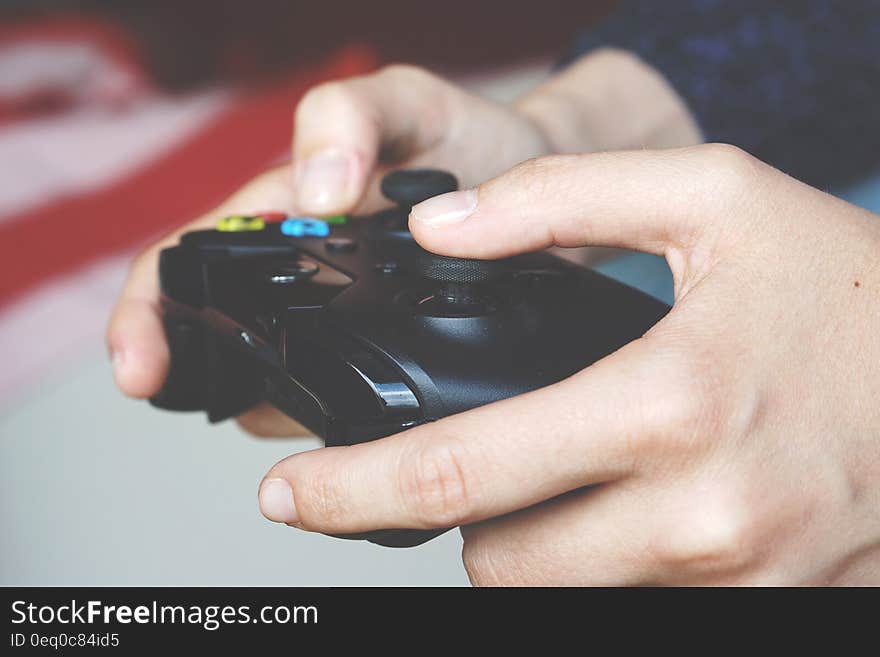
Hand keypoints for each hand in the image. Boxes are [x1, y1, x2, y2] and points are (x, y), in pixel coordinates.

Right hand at [106, 65, 552, 416]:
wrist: (538, 176)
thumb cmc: (462, 136)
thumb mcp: (403, 102)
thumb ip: (348, 120)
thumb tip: (313, 192)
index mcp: (281, 213)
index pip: (184, 264)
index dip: (147, 314)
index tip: (141, 368)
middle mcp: (299, 273)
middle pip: (220, 335)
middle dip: (209, 380)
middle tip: (243, 407)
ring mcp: (341, 318)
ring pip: (276, 377)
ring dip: (275, 405)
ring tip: (310, 414)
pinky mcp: (388, 348)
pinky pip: (343, 391)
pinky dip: (337, 410)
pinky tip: (362, 424)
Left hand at [256, 144, 879, 584]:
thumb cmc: (845, 284)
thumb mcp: (712, 199)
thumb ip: (560, 199)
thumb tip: (441, 228)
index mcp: (666, 404)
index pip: (463, 473)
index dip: (353, 490)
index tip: (288, 494)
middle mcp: (696, 515)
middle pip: (497, 562)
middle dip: (461, 517)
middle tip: (478, 457)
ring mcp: (733, 577)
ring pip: (557, 595)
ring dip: (528, 544)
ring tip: (563, 472)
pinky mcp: (762, 604)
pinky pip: (633, 606)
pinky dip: (600, 565)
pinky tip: (628, 506)